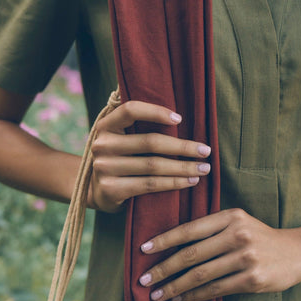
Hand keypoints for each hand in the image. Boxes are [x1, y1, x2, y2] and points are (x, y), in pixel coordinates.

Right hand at [88, 101, 211, 212]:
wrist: (95, 190)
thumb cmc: (119, 158)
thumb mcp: (120, 137)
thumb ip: (137, 125)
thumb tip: (177, 116)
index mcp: (106, 126)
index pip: (131, 110)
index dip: (156, 112)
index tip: (180, 119)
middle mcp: (103, 145)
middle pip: (150, 142)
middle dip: (183, 147)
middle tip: (206, 151)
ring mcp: (104, 168)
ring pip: (153, 166)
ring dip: (183, 167)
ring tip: (203, 168)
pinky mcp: (111, 189)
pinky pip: (149, 185)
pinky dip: (173, 183)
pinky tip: (189, 182)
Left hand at [138, 209, 300, 300]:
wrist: (296, 251)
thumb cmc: (259, 236)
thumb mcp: (237, 222)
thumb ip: (211, 228)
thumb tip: (174, 245)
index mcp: (229, 216)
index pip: (189, 229)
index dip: (164, 239)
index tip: (144, 249)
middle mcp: (237, 234)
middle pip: (191, 254)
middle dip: (163, 268)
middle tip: (145, 278)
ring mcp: (246, 257)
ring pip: (201, 274)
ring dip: (175, 286)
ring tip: (158, 293)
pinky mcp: (252, 280)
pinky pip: (216, 289)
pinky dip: (195, 295)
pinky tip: (181, 298)